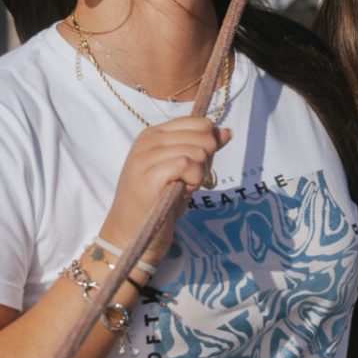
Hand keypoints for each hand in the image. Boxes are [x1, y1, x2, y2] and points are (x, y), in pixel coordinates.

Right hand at [99, 116, 228, 267]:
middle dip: (205, 161)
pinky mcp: (148, 175)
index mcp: (155, 134)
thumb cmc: (159, 203)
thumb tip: (226, 132)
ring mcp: (146, 156)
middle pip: (203, 135)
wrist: (131, 234)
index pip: (199, 122)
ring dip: (198, 174)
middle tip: (188, 180)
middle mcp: (148, 139)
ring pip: (197, 150)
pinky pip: (187, 164)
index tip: (195, 167)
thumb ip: (203, 149)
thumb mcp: (185, 170)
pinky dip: (192, 180)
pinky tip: (180, 192)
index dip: (209, 144)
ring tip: (181, 187)